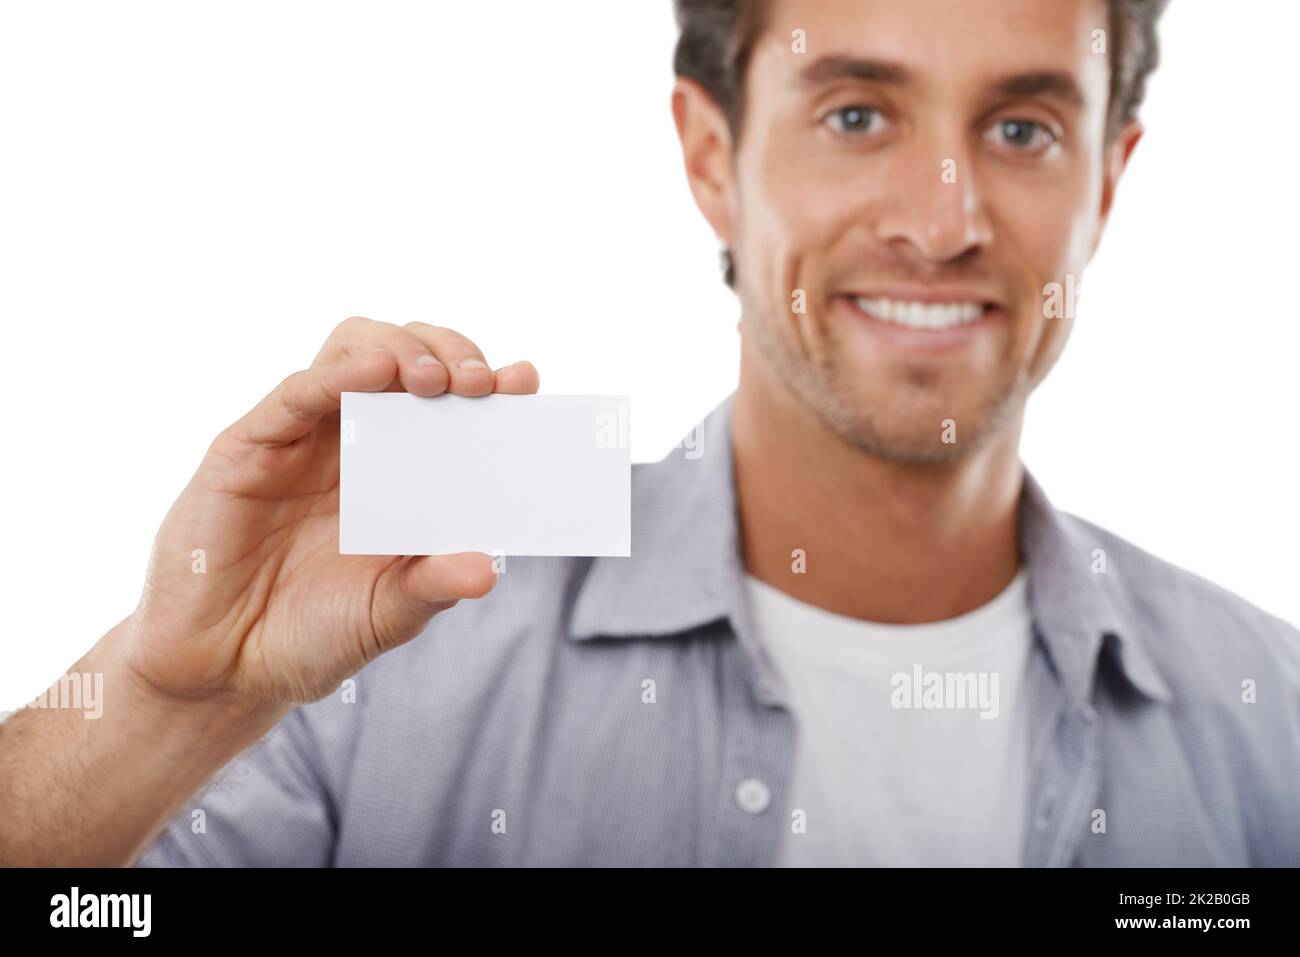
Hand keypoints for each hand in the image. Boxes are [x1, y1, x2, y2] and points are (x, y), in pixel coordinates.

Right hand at [124, 317, 538, 706]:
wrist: (223, 671)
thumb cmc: (310, 635)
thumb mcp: (387, 614)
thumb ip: (434, 585)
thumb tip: (489, 569)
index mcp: (399, 473)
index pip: (450, 405)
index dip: (489, 385)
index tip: (524, 382)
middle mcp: (354, 444)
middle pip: (406, 357)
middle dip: (451, 354)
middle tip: (481, 384)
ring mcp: (302, 440)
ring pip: (352, 351)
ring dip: (401, 349)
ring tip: (435, 379)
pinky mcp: (248, 448)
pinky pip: (296, 394)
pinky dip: (339, 374)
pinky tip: (376, 372)